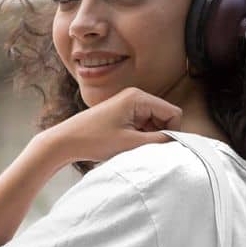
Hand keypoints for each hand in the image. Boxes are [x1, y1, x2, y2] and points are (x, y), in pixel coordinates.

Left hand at [48, 87, 182, 164]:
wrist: (66, 140)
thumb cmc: (94, 139)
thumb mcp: (130, 143)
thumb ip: (158, 141)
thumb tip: (179, 142)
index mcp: (138, 97)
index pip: (173, 113)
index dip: (172, 132)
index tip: (161, 148)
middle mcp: (136, 96)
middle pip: (164, 117)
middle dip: (160, 135)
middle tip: (145, 150)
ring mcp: (129, 105)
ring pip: (154, 123)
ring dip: (149, 138)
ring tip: (133, 148)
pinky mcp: (123, 114)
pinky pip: (143, 126)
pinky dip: (141, 138)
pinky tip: (128, 146)